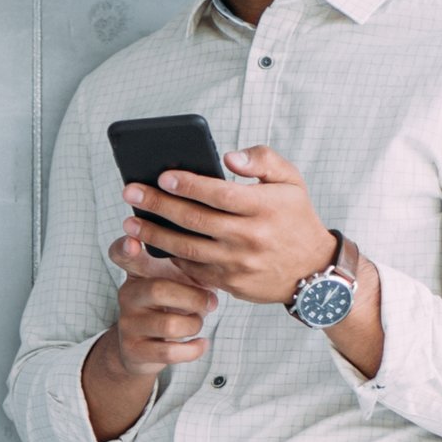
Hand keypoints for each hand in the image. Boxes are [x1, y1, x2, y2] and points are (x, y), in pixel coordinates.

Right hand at [97, 226, 223, 375]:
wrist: (144, 348)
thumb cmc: (172, 304)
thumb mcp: (178, 279)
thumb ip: (191, 263)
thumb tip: (220, 252)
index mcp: (139, 273)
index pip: (122, 255)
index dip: (125, 248)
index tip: (133, 242)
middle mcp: (128, 296)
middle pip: (158, 290)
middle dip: (194, 298)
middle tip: (210, 303)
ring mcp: (129, 324)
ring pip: (169, 325)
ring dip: (195, 324)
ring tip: (198, 322)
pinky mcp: (135, 350)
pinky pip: (170, 352)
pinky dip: (193, 349)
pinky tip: (201, 343)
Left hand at [130, 145, 339, 306]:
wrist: (312, 270)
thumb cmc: (295, 218)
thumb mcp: (291, 181)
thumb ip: (262, 160)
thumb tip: (227, 157)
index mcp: (265, 206)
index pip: (219, 193)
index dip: (188, 185)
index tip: (162, 176)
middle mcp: (250, 236)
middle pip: (195, 219)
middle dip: (158, 205)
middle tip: (129, 193)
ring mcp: (238, 263)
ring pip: (187, 248)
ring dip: (154, 234)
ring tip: (129, 221)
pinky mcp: (230, 283)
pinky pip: (192, 269)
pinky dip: (170, 256)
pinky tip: (151, 243)